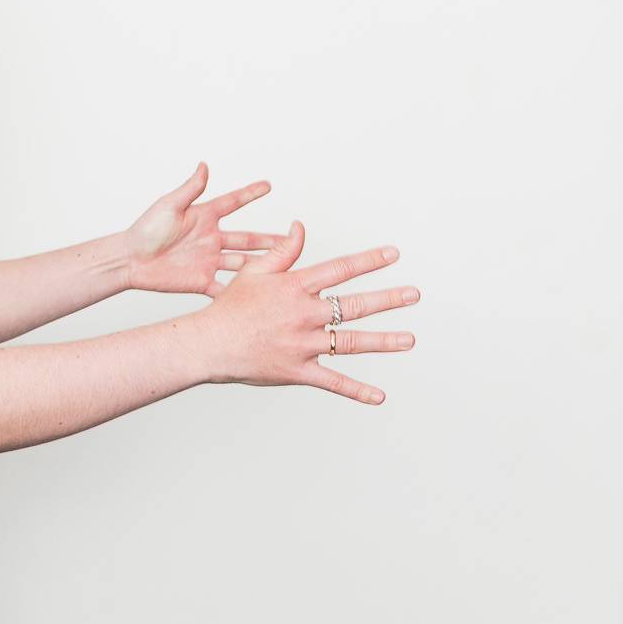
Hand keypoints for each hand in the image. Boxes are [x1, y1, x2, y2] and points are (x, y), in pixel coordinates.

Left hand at [117, 164, 284, 295]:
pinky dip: (241, 292)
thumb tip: (204, 165)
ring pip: (242, 263)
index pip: (233, 203)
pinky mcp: (201, 281)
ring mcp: (208, 261)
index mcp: (204, 217)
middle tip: (292, 239)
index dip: (250, 194)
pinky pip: (225, 287)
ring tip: (284, 267)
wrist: (129, 261)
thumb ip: (190, 189)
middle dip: (270, 239)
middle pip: (247, 238)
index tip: (269, 185)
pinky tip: (259, 296)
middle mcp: (210, 238)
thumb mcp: (168, 206)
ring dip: (262, 265)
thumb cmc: (144, 230)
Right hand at [190, 221, 418, 404]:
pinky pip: (333, 382)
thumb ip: (284, 250)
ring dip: (384, 341)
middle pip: (355, 305)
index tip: (393, 255)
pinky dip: (357, 391)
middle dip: (388, 299)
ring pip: (352, 343)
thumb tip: (301, 226)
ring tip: (409, 339)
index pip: (341, 270)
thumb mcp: (254, 271)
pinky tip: (379, 397)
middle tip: (414, 294)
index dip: (369, 260)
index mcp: (296, 287)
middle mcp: (305, 314)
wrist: (208, 344)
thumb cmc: (229, 307)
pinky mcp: (298, 371)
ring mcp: (304, 344)